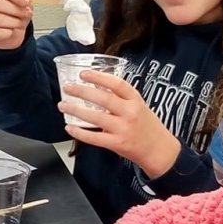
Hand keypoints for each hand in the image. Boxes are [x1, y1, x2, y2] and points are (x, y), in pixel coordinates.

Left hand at [58, 71, 183, 178]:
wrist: (159, 150)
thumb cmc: (147, 126)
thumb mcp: (139, 106)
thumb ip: (121, 98)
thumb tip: (97, 86)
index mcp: (136, 100)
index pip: (117, 84)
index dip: (99, 77)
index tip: (84, 74)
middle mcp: (130, 112)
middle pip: (103, 99)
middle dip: (82, 91)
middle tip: (67, 87)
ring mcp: (123, 129)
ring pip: (95, 118)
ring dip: (76, 110)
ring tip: (63, 105)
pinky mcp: (117, 144)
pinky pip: (94, 138)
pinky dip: (80, 133)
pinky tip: (69, 127)